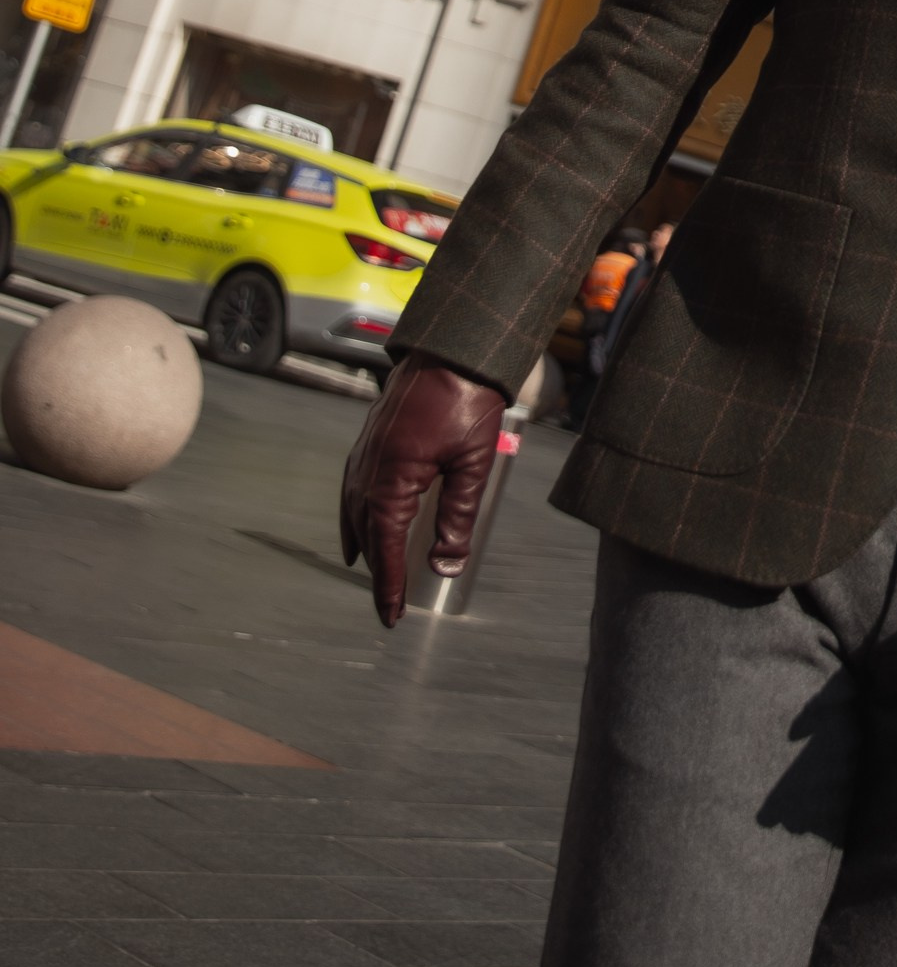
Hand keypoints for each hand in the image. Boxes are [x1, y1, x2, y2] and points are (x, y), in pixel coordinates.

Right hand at [340, 360, 505, 629]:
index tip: (391, 617)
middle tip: (390, 609)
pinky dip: (354, 516)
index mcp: (392, 479)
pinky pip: (353, 489)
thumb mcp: (472, 464)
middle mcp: (368, 470)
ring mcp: (364, 454)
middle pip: (367, 535)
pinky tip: (359, 527)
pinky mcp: (369, 440)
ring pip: (355, 513)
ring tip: (374, 577)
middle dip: (378, 574)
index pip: (386, 547)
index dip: (388, 585)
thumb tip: (446, 567)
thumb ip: (458, 516)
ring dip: (365, 547)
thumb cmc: (467, 401)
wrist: (451, 348)